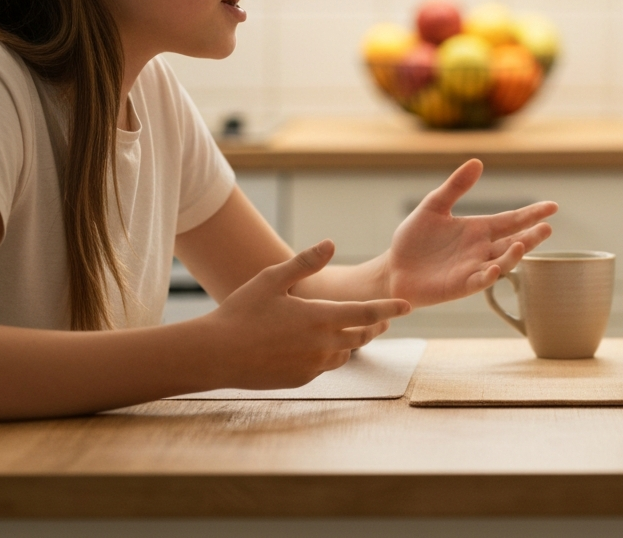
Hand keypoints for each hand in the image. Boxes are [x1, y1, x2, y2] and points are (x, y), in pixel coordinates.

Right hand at [206, 241, 409, 389]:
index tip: (407, 306)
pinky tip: (322, 346)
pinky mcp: (299, 380)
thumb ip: (305, 262)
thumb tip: (331, 243)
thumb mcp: (272, 279)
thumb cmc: (242, 311)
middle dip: (375, 326)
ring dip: (352, 341)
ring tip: (356, 331)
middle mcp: (321, 345)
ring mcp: (311, 365)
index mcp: (319, 317)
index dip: (389, 309)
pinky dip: (330, 355)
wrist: (215, 354)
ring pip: (344, 353)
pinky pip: (324, 366)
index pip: (366, 313)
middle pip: (361, 336)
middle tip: (384, 319)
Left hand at [384, 159, 556, 307]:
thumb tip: (477, 161)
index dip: (531, 214)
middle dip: (531, 236)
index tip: (553, 206)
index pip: (511, 220)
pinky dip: (487, 276)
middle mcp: (481, 249)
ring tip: (522, 243)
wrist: (393, 268)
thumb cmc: (414, 239)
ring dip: (513, 256)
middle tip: (547, 227)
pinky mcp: (459, 286)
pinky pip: (478, 282)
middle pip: (513, 242)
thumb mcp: (434, 206)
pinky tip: (493, 269)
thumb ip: (455, 186)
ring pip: (501, 263)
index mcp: (478, 229)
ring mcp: (473, 269)